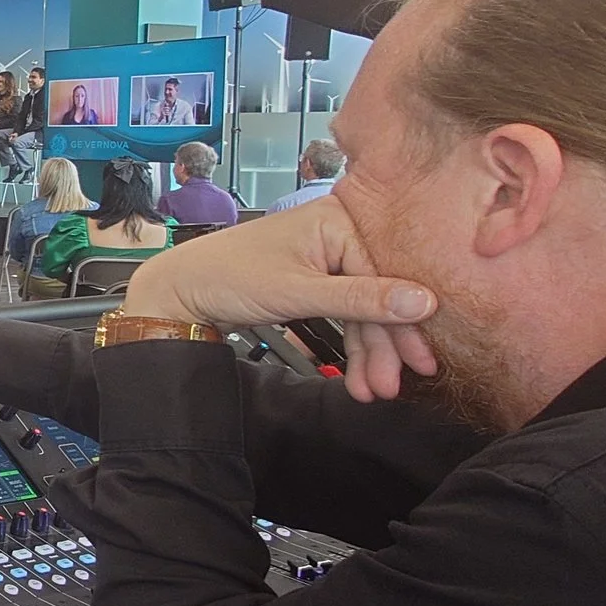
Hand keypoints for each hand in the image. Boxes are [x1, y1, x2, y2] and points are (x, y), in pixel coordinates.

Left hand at [119, 198, 438, 401]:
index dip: (402, 323)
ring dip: (369, 352)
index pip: (386, 275)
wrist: (182, 288)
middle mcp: (339, 229)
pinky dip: (351, 343)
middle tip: (392, 385)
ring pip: (364, 308)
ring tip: (373, 388)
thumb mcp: (299, 292)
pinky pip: (346, 310)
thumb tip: (424, 302)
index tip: (420, 361)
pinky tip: (358, 374)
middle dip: (384, 345)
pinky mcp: (318, 276)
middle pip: (378, 294)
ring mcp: (328, 253)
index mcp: (339, 217)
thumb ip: (360, 299)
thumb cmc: (229, 276)